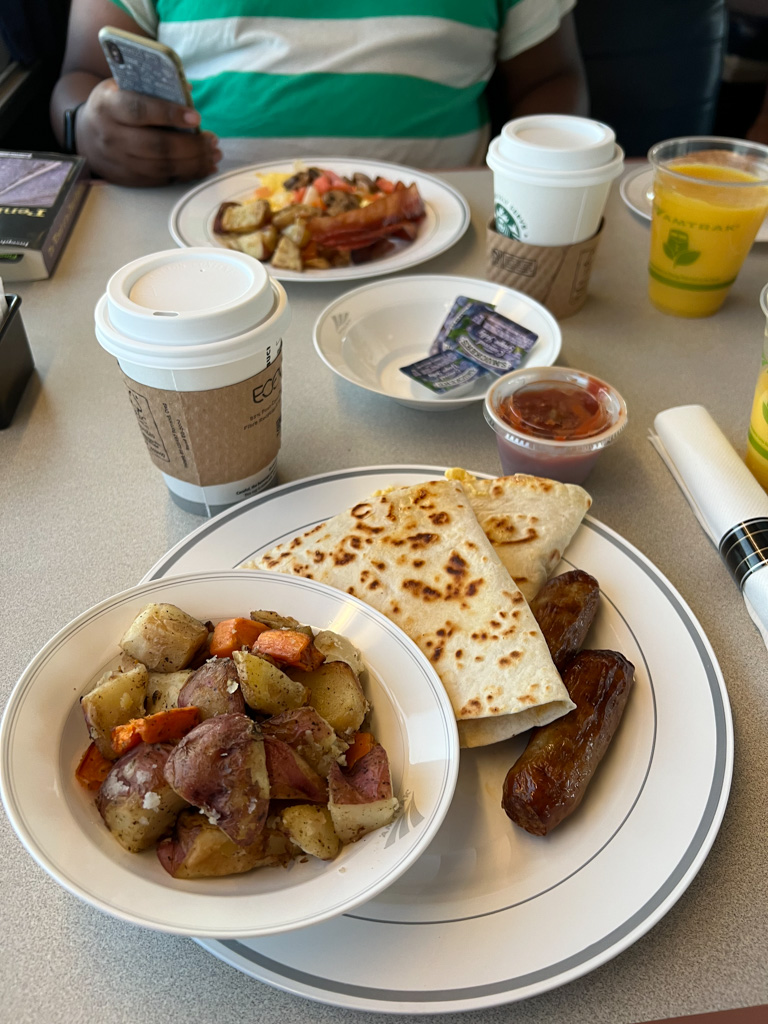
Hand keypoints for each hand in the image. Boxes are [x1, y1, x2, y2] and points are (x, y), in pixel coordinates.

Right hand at [76, 79, 221, 186]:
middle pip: (156, 146)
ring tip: (213, 155)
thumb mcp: (123, 86)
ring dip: (193, 163)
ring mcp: (119, 162)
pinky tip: (203, 167)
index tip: (196, 117)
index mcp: (109, 106)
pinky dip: (186, 175)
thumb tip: (187, 90)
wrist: (86, 135)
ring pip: (162, 167)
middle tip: (212, 141)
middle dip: (190, 146)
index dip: (169, 114)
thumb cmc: (114, 105)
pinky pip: (161, 180)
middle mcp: (111, 136)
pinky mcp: (129, 180)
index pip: (139, 111)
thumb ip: (152, 87)